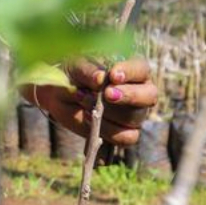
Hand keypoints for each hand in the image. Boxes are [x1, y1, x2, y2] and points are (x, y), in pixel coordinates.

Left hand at [23, 58, 156, 145]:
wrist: (57, 92)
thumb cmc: (72, 73)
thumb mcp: (76, 66)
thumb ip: (88, 70)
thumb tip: (100, 78)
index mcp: (132, 70)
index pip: (141, 69)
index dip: (130, 72)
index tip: (114, 75)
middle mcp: (139, 92)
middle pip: (148, 97)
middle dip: (128, 96)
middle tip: (107, 94)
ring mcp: (133, 115)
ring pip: (135, 119)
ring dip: (109, 113)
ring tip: (84, 102)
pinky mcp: (122, 133)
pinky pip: (126, 138)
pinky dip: (107, 130)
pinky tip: (87, 117)